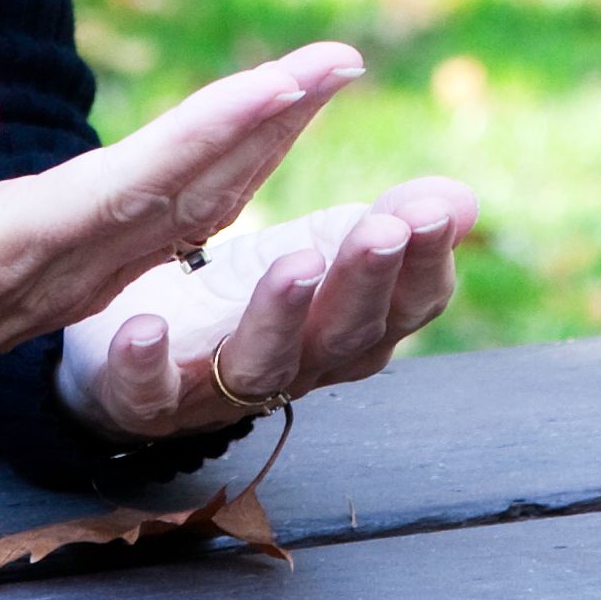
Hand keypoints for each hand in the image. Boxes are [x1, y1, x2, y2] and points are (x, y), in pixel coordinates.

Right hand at [0, 44, 364, 457]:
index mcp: (11, 251)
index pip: (137, 182)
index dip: (218, 129)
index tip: (286, 81)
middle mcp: (62, 274)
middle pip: (189, 194)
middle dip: (269, 123)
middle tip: (339, 60)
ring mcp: (73, 285)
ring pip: (190, 212)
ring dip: (261, 146)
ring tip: (320, 81)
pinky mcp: (70, 284)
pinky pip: (167, 227)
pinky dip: (224, 179)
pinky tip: (262, 145)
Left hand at [55, 181, 476, 442]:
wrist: (137, 341)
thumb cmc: (249, 295)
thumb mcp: (324, 247)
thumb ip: (389, 223)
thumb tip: (462, 201)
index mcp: (345, 332)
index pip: (403, 308)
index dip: (422, 265)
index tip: (433, 209)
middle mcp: (293, 369)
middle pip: (340, 337)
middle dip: (365, 282)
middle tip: (383, 229)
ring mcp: (219, 390)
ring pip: (259, 366)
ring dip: (280, 316)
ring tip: (297, 264)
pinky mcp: (144, 398)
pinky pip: (146, 392)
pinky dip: (146, 365)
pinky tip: (144, 327)